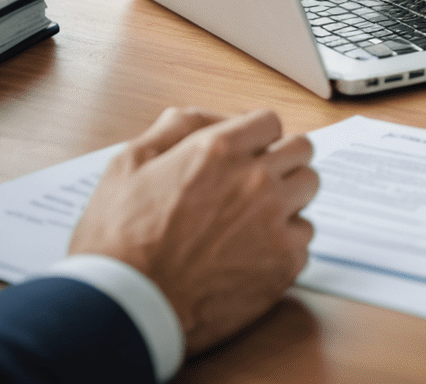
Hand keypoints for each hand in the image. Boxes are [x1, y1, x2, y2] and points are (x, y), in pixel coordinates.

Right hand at [69, 108, 317, 355]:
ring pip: (308, 189)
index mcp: (220, 150)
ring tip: (257, 217)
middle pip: (301, 149)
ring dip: (289, 197)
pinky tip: (255, 253)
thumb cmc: (117, 242)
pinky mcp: (283, 263)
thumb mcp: (127, 165)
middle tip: (257, 182)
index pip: (270, 122)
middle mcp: (255, 179)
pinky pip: (305, 238)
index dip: (257, 137)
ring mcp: (273, 221)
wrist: (122, 311)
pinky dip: (286, 243)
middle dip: (281, 160)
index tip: (248, 153)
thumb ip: (172, 129)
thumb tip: (203, 116)